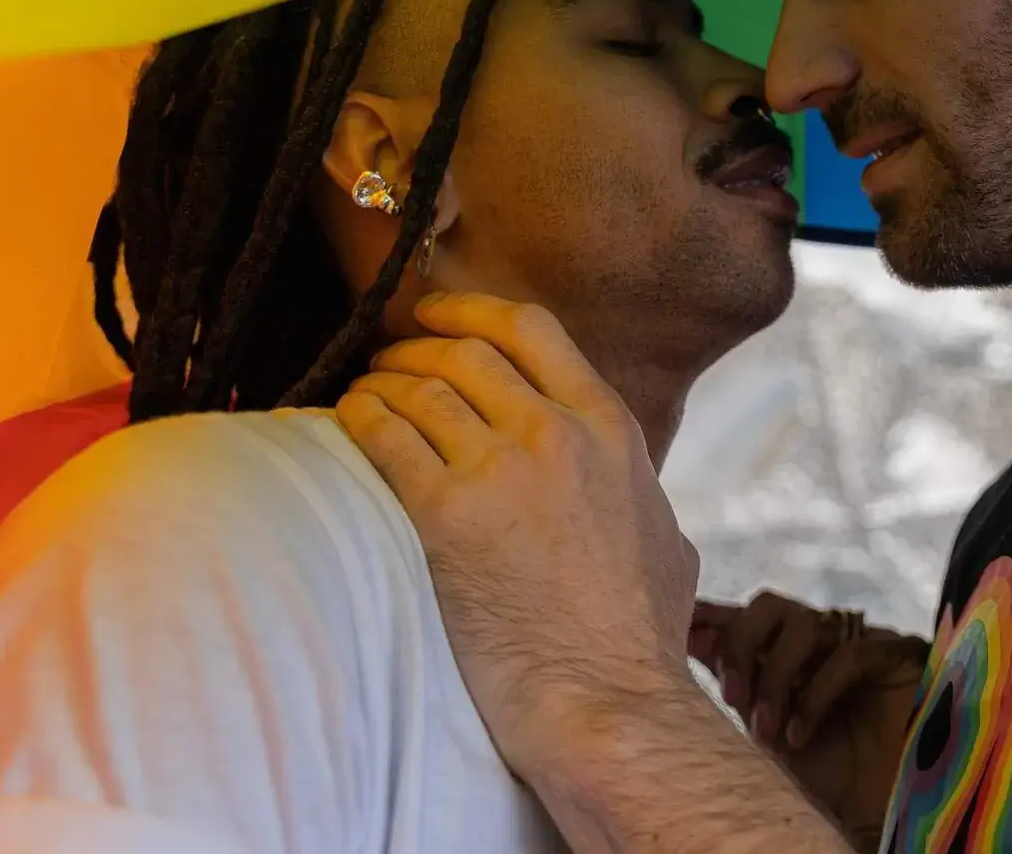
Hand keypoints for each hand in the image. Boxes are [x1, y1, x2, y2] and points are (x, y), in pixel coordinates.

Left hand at [334, 292, 699, 775]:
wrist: (608, 699)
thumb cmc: (640, 638)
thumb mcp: (667, 537)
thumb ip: (639, 492)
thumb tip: (635, 487)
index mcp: (609, 428)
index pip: (533, 330)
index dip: (473, 311)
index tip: (438, 316)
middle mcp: (555, 432)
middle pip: (465, 353)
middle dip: (415, 349)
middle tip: (388, 363)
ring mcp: (501, 470)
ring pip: (420, 390)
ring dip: (381, 383)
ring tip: (360, 395)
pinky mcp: (446, 518)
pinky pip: (385, 439)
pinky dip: (358, 421)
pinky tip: (344, 425)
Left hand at [691, 592, 927, 846]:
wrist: (880, 809)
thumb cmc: (827, 777)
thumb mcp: (766, 730)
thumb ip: (739, 683)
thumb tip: (693, 638)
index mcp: (785, 654)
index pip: (745, 618)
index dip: (713, 617)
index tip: (684, 628)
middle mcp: (819, 642)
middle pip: (769, 606)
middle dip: (741, 644)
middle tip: (730, 697)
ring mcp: (857, 642)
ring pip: (804, 622)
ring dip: (776, 676)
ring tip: (766, 732)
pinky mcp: (894, 653)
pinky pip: (848, 654)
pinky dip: (815, 695)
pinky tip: (798, 736)